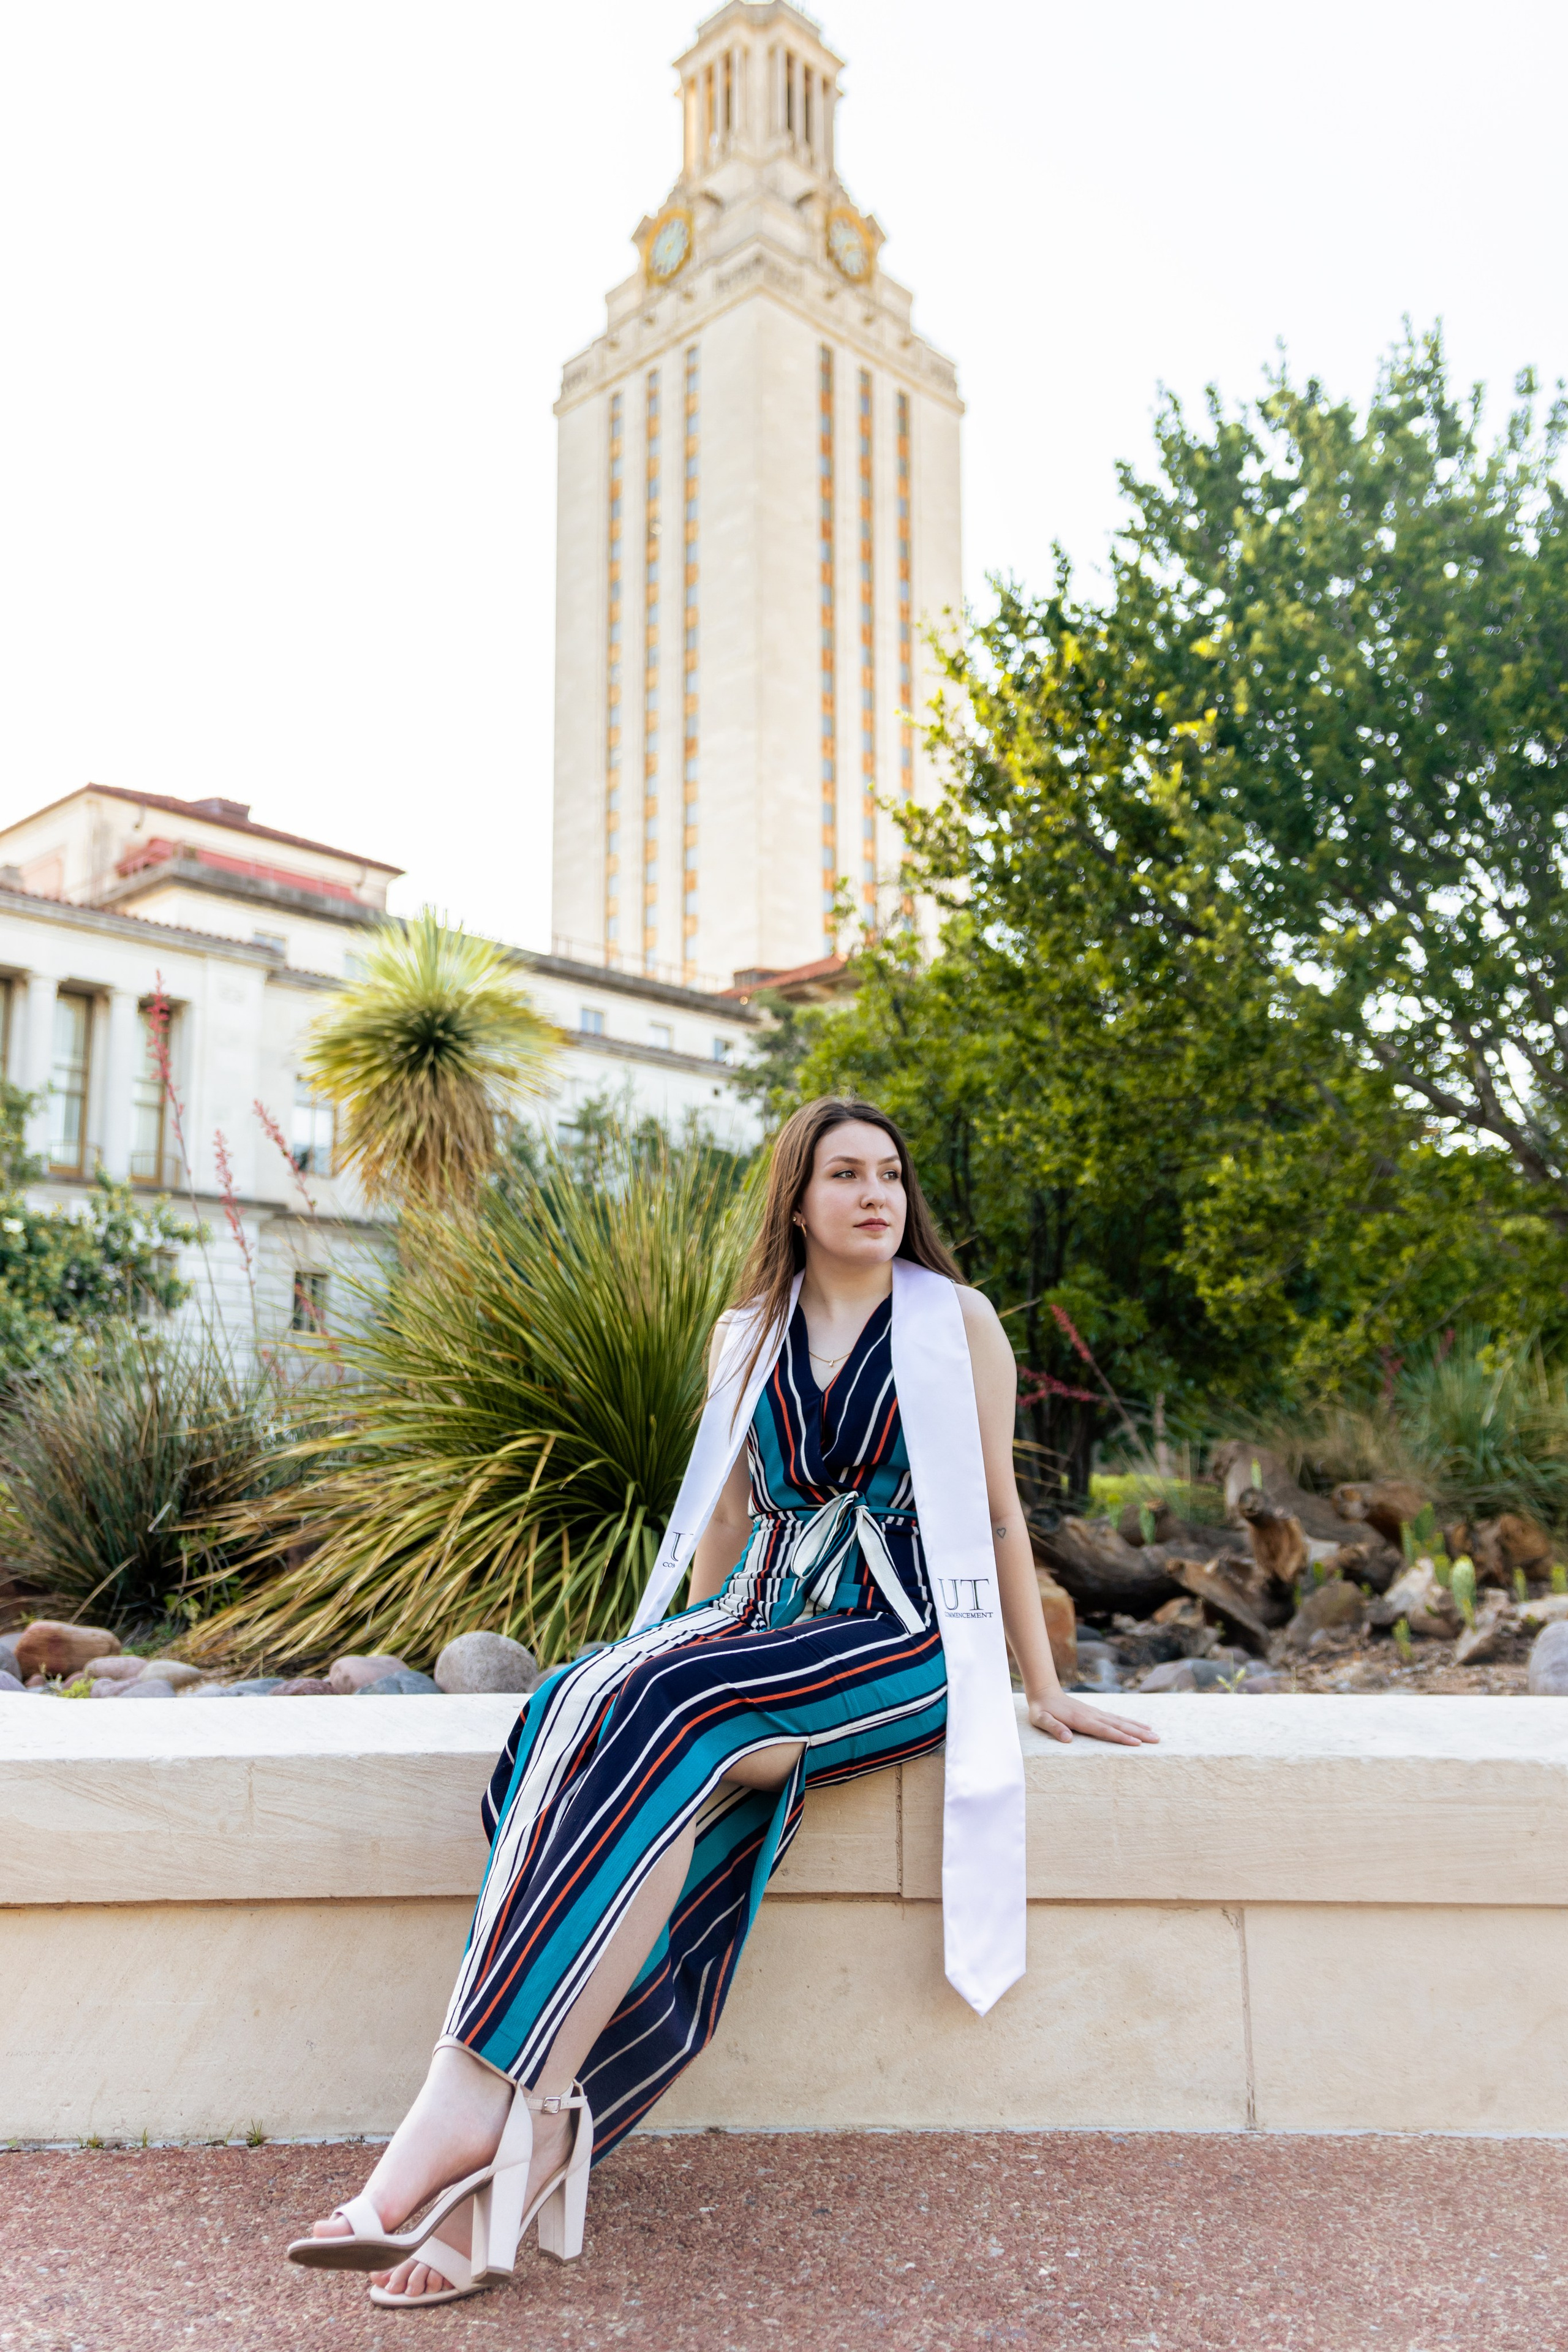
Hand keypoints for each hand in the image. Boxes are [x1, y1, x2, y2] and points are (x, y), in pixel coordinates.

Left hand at [1027, 1689, 1158, 1745]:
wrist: (1044, 1692)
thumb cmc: (1041, 1709)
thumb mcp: (1041, 1720)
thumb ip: (1053, 1728)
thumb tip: (1067, 1739)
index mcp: (1081, 1720)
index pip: (1105, 1731)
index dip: (1121, 1737)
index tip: (1137, 1743)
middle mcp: (1092, 1715)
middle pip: (1119, 1725)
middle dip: (1138, 1733)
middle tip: (1156, 1739)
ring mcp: (1096, 1713)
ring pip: (1120, 1721)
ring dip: (1138, 1728)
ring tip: (1154, 1734)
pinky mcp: (1096, 1713)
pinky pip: (1116, 1718)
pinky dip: (1129, 1722)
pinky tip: (1139, 1725)